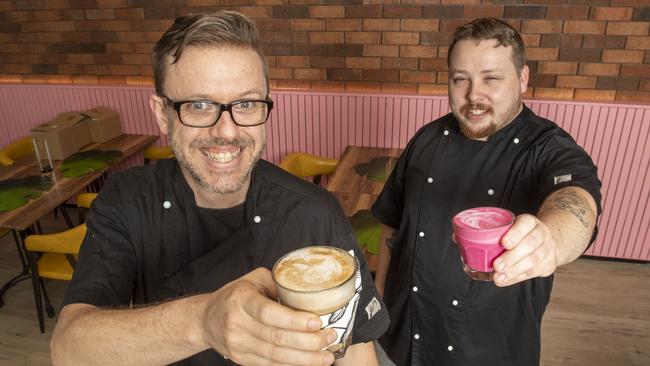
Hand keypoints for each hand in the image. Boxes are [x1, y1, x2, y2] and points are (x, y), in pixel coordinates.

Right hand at [202, 267, 336, 364]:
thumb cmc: (234, 296)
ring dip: (305, 358)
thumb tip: (308, 291)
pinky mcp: (242, 359)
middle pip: (276, 338)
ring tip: (326, 356)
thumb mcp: (253, 280)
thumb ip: (278, 284)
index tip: (317, 322)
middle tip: (330, 337)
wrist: (205, 319)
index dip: (294, 320)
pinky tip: (309, 363)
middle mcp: (238, 324)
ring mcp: (238, 345)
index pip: (269, 313)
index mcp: (241, 300)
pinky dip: (292, 365)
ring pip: (276, 356)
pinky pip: (270, 365)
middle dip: (308, 341)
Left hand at [492, 214, 558, 286]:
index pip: (525, 224)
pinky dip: (517, 277)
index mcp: (529, 221)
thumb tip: (464, 243)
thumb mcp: (510, 228)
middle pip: (529, 244)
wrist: (545, 241)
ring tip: (499, 277)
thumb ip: (493, 234)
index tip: (503, 243)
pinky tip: (505, 280)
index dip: (515, 234)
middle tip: (497, 266)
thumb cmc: (520, 235)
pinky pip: (534, 272)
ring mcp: (548, 248)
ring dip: (514, 271)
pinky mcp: (549, 263)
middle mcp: (541, 233)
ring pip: (533, 260)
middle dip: (511, 257)